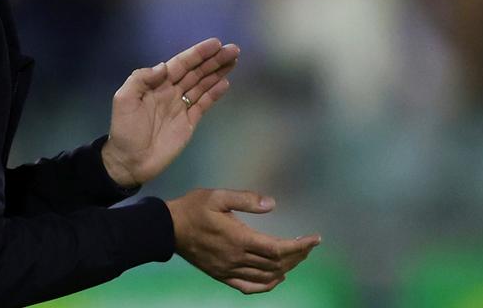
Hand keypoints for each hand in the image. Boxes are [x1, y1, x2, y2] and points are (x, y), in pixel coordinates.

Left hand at [101, 38, 238, 186]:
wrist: (129, 161)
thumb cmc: (125, 130)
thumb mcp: (124, 100)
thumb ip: (141, 79)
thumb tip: (164, 66)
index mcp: (157, 84)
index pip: (181, 64)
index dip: (198, 54)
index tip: (215, 44)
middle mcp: (171, 91)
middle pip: (196, 72)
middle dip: (214, 60)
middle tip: (233, 49)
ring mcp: (181, 107)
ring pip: (203, 85)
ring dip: (217, 73)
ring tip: (234, 61)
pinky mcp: (189, 123)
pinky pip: (204, 104)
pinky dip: (214, 94)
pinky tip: (225, 84)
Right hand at [166, 189, 320, 293]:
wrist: (167, 229)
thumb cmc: (193, 208)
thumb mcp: (218, 196)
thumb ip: (246, 199)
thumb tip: (272, 204)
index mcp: (240, 238)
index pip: (278, 248)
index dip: (300, 245)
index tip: (315, 239)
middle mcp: (237, 258)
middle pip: (276, 264)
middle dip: (297, 255)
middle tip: (309, 245)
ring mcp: (229, 270)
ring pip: (266, 276)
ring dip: (286, 268)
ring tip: (298, 257)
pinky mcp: (222, 275)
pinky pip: (249, 287)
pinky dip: (267, 286)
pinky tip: (276, 279)